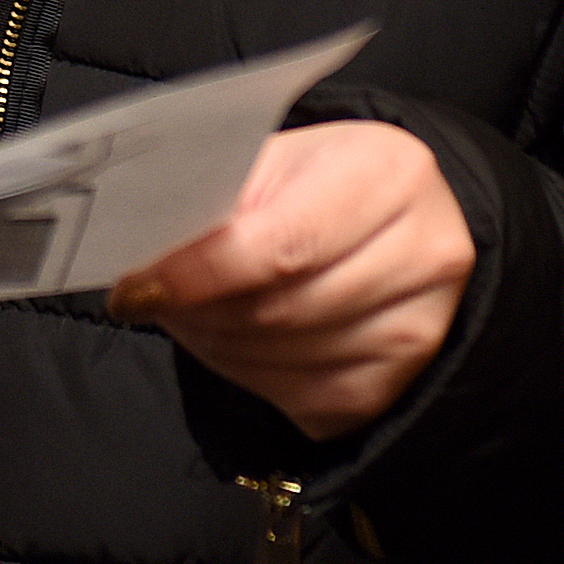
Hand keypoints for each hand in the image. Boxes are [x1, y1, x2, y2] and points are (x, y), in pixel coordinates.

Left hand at [106, 121, 475, 439]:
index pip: (285, 242)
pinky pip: (301, 401)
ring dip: (215, 345)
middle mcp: (426, 252)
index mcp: (392, 172)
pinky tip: (238, 342)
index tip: (138, 285)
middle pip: (280, 310)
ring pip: (284, 362)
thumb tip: (150, 256)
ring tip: (193, 311)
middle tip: (152, 297)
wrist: (393, 224)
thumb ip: (221, 200)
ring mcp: (417, 328)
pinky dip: (250, 378)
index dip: (201, 272)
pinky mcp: (397, 386)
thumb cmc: (323, 182)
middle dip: (198, 311)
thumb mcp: (276, 161)